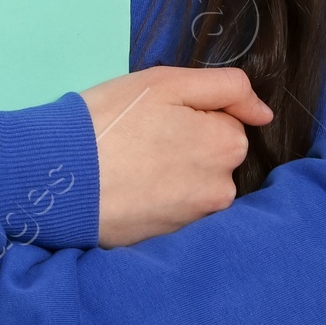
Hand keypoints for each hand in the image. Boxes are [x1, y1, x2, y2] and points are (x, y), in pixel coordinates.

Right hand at [82, 65, 272, 245]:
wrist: (61, 179)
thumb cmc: (111, 121)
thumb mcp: (166, 82)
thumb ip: (227, 87)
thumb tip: (264, 114)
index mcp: (226, 146)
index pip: (226, 123)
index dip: (193, 114)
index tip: (158, 116)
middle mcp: (221, 189)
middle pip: (214, 156)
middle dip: (188, 145)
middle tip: (141, 140)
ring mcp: (196, 220)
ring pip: (195, 184)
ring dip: (173, 173)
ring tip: (132, 166)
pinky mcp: (170, 242)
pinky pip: (174, 210)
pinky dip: (158, 199)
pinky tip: (131, 190)